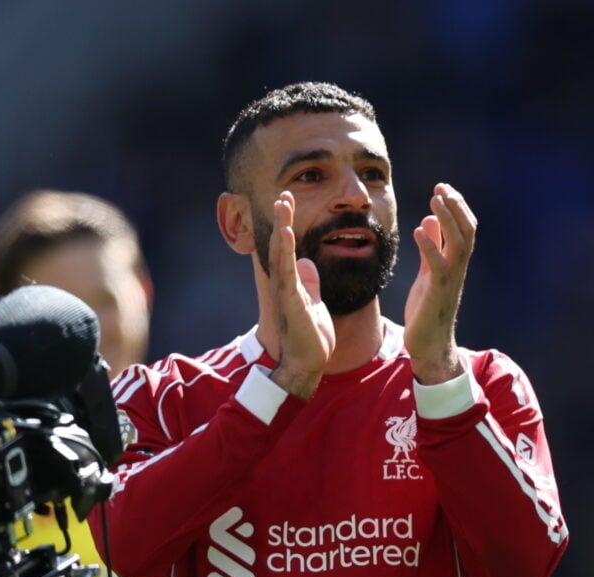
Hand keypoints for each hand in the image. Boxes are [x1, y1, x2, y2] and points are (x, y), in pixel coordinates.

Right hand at [268, 190, 333, 397]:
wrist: (307, 364)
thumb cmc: (311, 338)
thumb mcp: (314, 303)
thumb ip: (310, 283)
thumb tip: (307, 262)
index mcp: (290, 283)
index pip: (287, 248)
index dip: (287, 224)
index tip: (288, 202)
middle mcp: (283, 284)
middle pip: (280, 245)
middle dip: (281, 219)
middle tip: (283, 194)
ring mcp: (285, 292)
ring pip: (280, 254)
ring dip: (281, 227)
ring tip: (282, 204)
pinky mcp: (291, 301)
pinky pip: (286, 272)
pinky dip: (285, 251)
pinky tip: (285, 233)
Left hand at [403, 182, 475, 383]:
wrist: (428, 344)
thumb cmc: (428, 308)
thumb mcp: (428, 273)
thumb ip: (431, 248)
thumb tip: (430, 219)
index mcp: (455, 263)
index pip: (464, 228)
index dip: (457, 207)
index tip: (443, 187)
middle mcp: (457, 269)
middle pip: (466, 231)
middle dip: (456, 207)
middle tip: (441, 187)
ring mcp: (450, 280)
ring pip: (458, 244)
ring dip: (448, 219)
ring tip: (434, 199)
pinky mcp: (437, 293)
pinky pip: (439, 265)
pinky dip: (430, 246)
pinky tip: (419, 229)